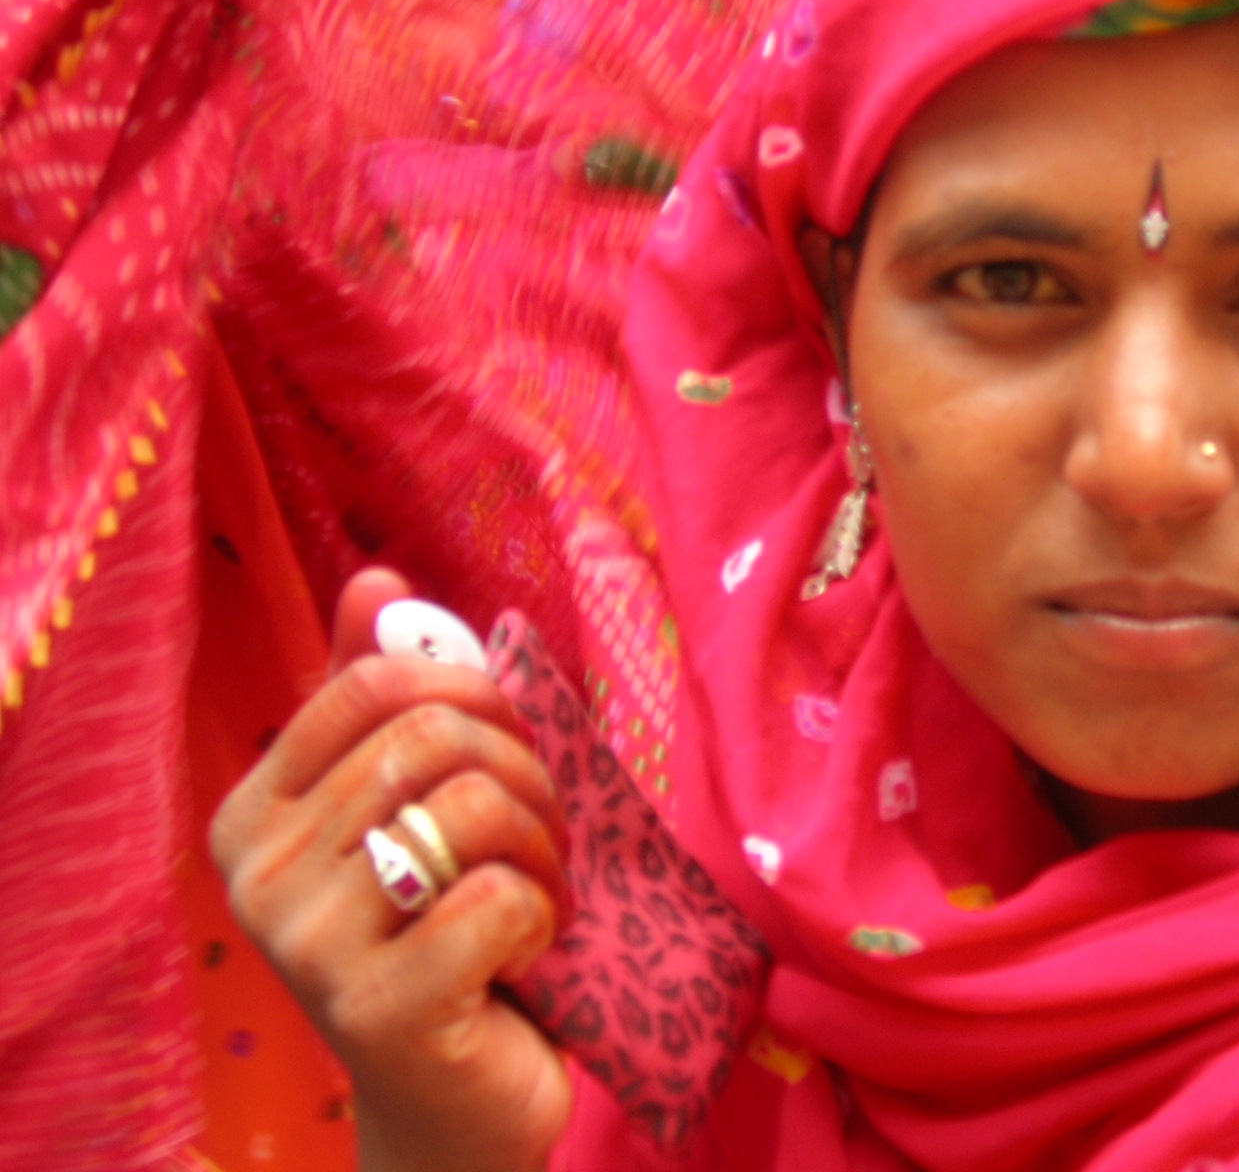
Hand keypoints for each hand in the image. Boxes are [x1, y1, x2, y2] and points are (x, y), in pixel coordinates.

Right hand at [211, 569, 572, 1171]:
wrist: (458, 1099)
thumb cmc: (447, 935)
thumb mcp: (415, 807)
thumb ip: (386, 698)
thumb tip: (379, 580)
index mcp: (254, 812)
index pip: (373, 682)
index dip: (475, 693)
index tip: (506, 745)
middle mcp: (258, 877)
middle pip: (435, 736)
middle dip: (525, 773)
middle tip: (540, 835)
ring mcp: (308, 949)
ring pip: (472, 807)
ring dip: (543, 846)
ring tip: (538, 894)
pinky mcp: (377, 1011)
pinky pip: (500, 898)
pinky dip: (545, 916)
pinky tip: (526, 956)